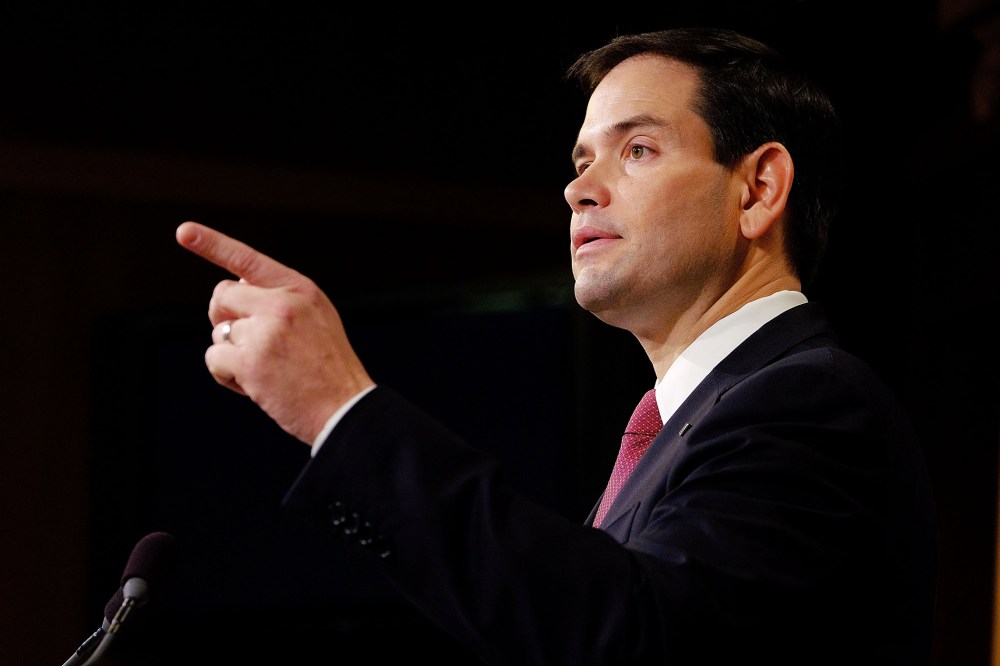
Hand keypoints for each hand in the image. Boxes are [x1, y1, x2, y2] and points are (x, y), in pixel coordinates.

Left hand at [175, 221, 373, 443]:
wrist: (345, 407)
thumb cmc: (329, 369)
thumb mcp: (317, 319)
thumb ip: (281, 299)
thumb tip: (236, 284)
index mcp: (300, 289)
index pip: (248, 260)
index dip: (212, 243)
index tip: (183, 231)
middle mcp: (282, 303)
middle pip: (222, 296)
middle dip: (223, 318)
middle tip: (244, 342)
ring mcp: (265, 331)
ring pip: (218, 332)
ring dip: (231, 354)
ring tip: (264, 370)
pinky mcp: (250, 361)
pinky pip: (214, 358)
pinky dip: (225, 375)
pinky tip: (253, 385)